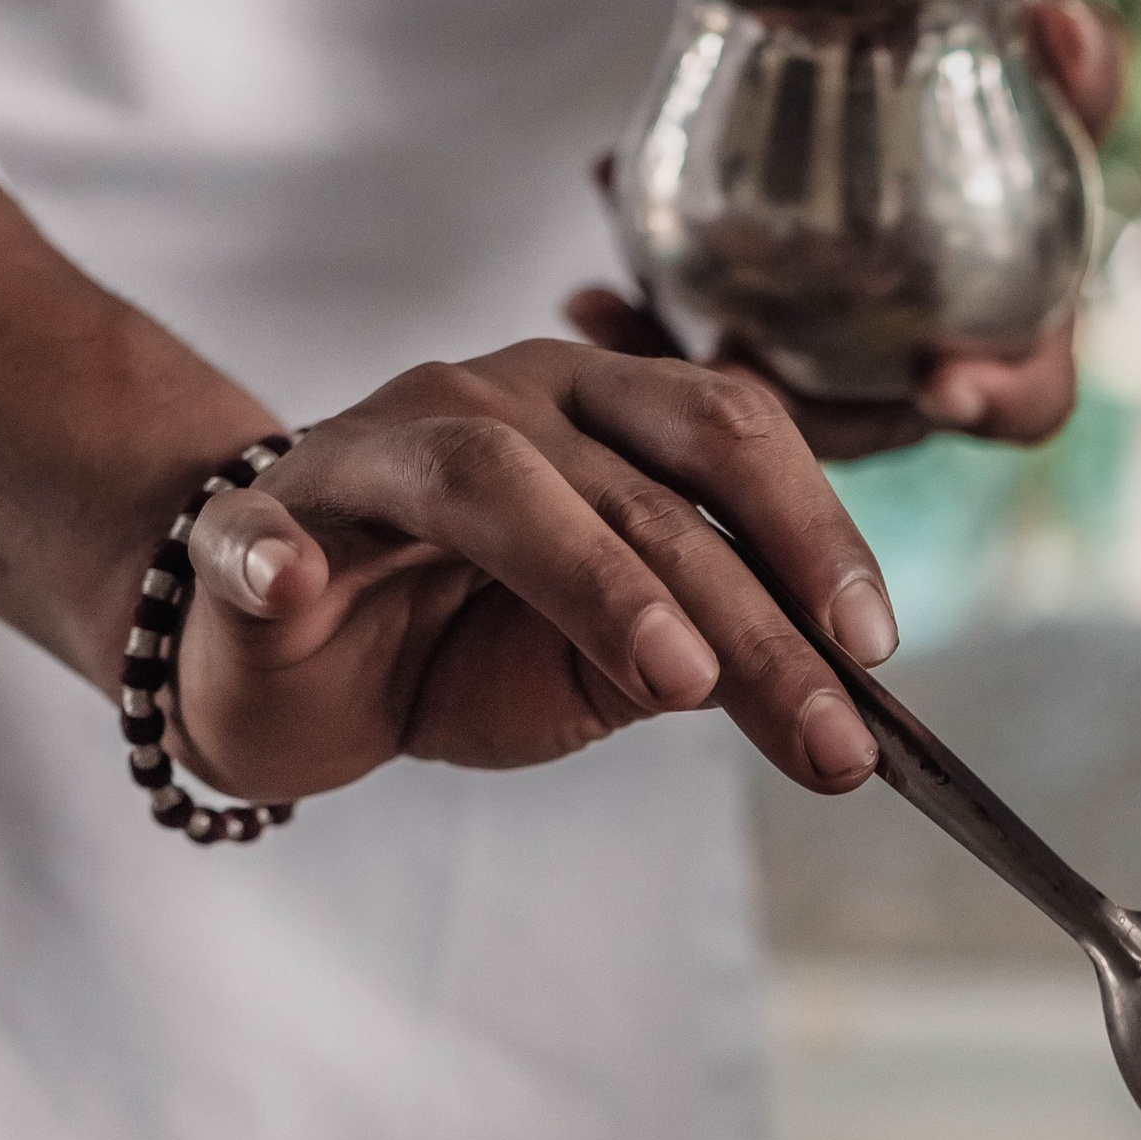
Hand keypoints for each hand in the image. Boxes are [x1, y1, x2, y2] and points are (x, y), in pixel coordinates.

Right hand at [173, 342, 897, 806]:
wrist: (293, 671)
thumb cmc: (462, 650)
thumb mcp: (611, 670)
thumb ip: (704, 659)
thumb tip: (823, 691)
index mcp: (600, 416)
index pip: (732, 437)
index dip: (815, 533)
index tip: (877, 651)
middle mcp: (500, 401)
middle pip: (648, 484)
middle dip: (755, 617)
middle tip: (829, 738)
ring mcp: (376, 449)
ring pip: (496, 483)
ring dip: (596, 578)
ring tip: (678, 679)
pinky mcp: (262, 523)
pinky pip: (268, 534)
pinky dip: (279, 558)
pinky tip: (298, 588)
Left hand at [566, 0, 1124, 463]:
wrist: (890, 39)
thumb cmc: (985, 67)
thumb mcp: (1045, 53)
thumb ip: (1076, 52)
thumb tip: (1068, 27)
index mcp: (1008, 326)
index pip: (1024, 399)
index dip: (995, 401)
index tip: (945, 382)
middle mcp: (912, 366)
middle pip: (859, 432)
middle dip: (788, 421)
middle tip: (734, 368)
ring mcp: (825, 364)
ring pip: (756, 409)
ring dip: (682, 377)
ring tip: (609, 318)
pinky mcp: (750, 335)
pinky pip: (688, 364)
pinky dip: (636, 330)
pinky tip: (585, 289)